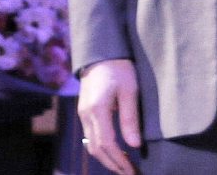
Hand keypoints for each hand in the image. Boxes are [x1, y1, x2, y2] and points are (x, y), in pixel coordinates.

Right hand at [77, 58, 142, 174]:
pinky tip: (115, 151)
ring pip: (91, 144)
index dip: (120, 161)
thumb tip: (134, 145)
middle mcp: (86, 114)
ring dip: (107, 159)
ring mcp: (83, 113)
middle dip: (113, 165)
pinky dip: (102, 148)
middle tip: (130, 173)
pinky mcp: (84, 111)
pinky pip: (90, 136)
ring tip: (125, 166)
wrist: (100, 53)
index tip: (132, 171)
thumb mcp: (129, 91)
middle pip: (96, 148)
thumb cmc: (118, 69)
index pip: (107, 143)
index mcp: (97, 109)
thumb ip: (130, 119)